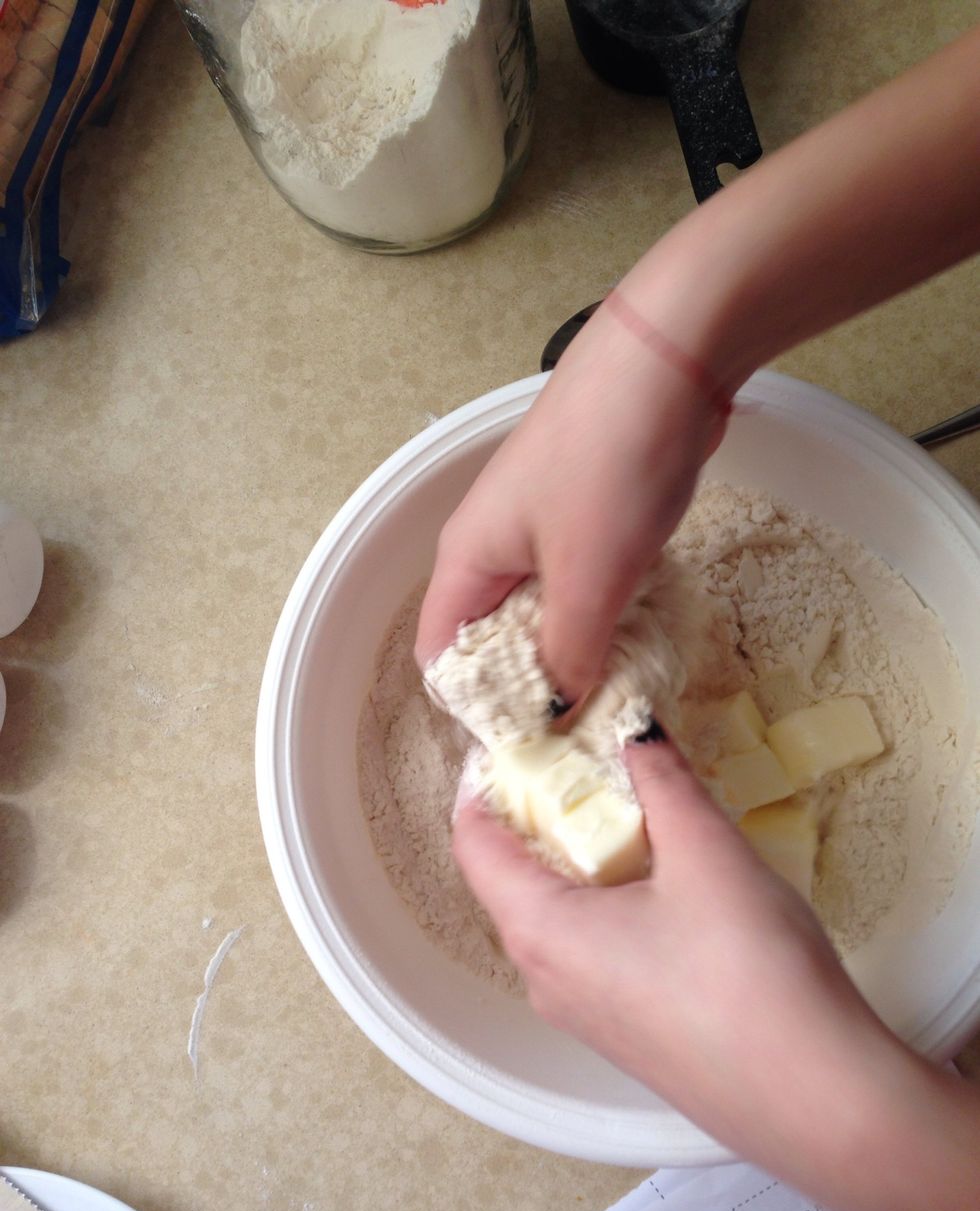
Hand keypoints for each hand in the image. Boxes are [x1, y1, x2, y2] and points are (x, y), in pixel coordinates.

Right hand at [415, 311, 725, 703]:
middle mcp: (490, 542)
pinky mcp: (584, 506)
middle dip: (532, 683)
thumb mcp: (589, 578)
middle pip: (492, 637)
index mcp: (467, 557)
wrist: (670, 357)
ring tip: (617, 681)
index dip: (478, 707)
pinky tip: (637, 627)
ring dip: (572, 646)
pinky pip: (578, 578)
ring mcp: (538, 521)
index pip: (442, 657)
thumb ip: (567, 656)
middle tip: (586, 720)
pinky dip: (600, 609)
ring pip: (540, 608)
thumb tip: (557, 714)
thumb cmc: (612, 464)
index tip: (533, 741)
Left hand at [453, 733, 906, 1178]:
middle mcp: (543, 978)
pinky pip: (590, 951)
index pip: (473, 842)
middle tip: (587, 761)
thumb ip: (662, 777)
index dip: (485, 782)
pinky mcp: (625, 1035)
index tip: (518, 739)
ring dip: (581, 859)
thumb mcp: (706, 851)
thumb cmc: (751, 973)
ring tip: (633, 813)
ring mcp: (582, 1015)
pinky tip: (665, 884)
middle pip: (512, 878)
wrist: (820, 1102)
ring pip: (555, 916)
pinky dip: (607, 903)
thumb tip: (633, 730)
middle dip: (541, 813)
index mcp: (539, 930)